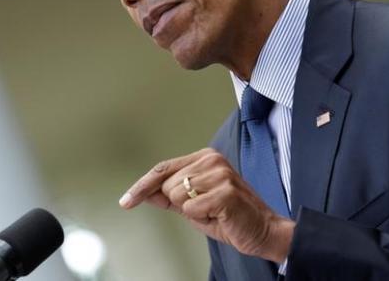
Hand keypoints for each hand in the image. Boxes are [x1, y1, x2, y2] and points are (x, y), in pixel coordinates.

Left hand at [119, 148, 293, 262]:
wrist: (262, 230)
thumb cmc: (230, 216)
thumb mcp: (194, 205)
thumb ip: (170, 196)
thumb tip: (144, 193)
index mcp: (205, 158)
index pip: (163, 169)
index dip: (142, 186)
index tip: (126, 201)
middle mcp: (212, 160)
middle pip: (167, 185)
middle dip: (179, 203)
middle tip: (205, 208)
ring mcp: (220, 174)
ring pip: (176, 197)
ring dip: (192, 211)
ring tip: (213, 210)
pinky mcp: (225, 192)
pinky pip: (190, 209)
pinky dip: (201, 218)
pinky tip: (219, 215)